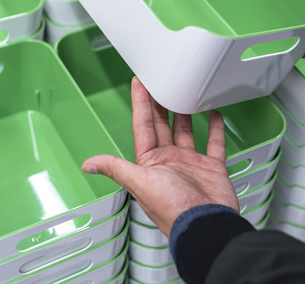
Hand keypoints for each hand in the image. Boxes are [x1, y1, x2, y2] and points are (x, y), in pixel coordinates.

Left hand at [81, 77, 238, 235]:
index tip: (139, 84)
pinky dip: (215, 129)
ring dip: (184, 113)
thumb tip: (89, 164)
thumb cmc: (172, 209)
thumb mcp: (140, 183)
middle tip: (159, 81)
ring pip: (186, 131)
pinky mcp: (212, 168)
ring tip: (183, 93)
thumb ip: (116, 169)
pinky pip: (214, 144)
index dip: (140, 104)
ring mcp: (191, 164)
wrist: (205, 224)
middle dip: (159, 102)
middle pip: (163, 125)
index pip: (143, 126)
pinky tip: (214, 114)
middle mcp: (170, 162)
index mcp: (151, 163)